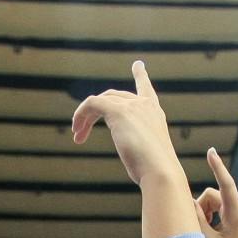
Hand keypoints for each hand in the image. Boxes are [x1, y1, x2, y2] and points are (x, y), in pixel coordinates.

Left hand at [72, 60, 181, 188]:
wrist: (160, 171)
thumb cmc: (155, 172)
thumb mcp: (148, 157)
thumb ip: (141, 151)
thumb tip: (140, 165)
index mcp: (154, 114)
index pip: (146, 89)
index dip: (140, 76)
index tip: (138, 64)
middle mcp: (144, 105)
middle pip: (114, 97)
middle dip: (95, 113)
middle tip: (80, 133)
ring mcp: (132, 106)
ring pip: (100, 101)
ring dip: (85, 118)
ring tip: (77, 136)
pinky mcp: (119, 111)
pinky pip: (92, 103)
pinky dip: (81, 115)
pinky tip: (77, 132)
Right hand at [194, 148, 237, 237]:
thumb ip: (195, 218)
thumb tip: (188, 201)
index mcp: (235, 215)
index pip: (226, 185)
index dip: (217, 167)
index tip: (211, 152)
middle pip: (212, 196)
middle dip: (201, 208)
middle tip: (201, 229)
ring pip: (213, 203)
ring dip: (205, 215)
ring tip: (207, 235)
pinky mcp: (237, 218)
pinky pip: (218, 209)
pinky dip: (210, 218)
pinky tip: (212, 235)